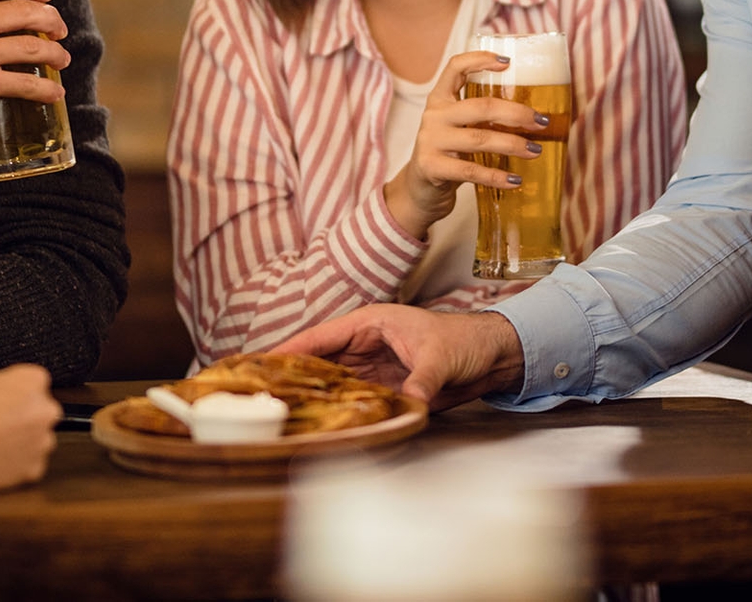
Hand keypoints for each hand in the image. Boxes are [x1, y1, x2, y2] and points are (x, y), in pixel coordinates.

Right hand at [0, 364, 59, 491]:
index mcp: (33, 380)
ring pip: (37, 438)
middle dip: (24, 416)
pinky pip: (30, 463)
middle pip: (41, 410)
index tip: (5, 399)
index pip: (35, 381)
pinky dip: (17, 463)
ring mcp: (42, 441)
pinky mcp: (34, 467)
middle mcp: (45, 410)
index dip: (16, 391)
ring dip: (22, 440)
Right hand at [276, 307, 524, 409]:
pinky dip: (336, 413)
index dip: (290, 348)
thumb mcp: (441, 356)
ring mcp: (372, 371)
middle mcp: (365, 347)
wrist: (491, 357)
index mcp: (370, 324)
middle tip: (260, 397)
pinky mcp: (383, 391)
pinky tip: (318, 427)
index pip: (321, 336)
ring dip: (310, 399)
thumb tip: (411, 399)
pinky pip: (352, 403)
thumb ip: (422, 378)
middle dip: (291, 378)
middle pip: (318, 363)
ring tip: (279, 416)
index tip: (260, 362)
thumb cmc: (465, 340)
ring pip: (331, 386)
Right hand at [385, 51, 544, 236]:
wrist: (420, 189)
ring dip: (513, 144)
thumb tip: (533, 117)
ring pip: (479, 138)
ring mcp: (430, 140)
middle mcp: (434, 115)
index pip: (455, 67)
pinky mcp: (431, 167)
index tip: (508, 62)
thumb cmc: (449, 154)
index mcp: (440, 98)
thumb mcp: (459, 128)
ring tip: (535, 151)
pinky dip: (496, 176)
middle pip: (481, 106)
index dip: (480, 59)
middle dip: (516, 113)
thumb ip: (481, 118)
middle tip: (541, 122)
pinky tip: (515, 180)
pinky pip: (471, 170)